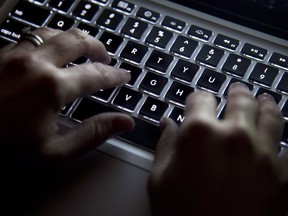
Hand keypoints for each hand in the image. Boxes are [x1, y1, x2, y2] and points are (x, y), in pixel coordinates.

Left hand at [0, 27, 133, 166]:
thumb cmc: (1, 153)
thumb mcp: (54, 154)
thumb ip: (93, 134)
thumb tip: (124, 122)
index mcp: (51, 87)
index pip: (95, 75)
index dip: (114, 76)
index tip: (124, 77)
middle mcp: (33, 63)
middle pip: (76, 41)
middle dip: (97, 47)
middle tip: (106, 57)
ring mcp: (11, 55)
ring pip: (51, 32)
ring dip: (72, 38)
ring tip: (82, 47)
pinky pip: (29, 37)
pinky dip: (48, 39)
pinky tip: (49, 48)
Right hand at [149, 83, 287, 215]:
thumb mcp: (160, 178)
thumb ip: (165, 144)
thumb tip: (167, 124)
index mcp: (199, 133)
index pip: (200, 98)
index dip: (197, 97)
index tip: (196, 100)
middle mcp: (234, 136)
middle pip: (240, 100)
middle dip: (237, 92)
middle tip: (237, 88)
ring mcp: (263, 154)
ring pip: (271, 116)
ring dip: (267, 104)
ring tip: (265, 99)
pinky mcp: (283, 176)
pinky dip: (284, 141)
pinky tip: (280, 139)